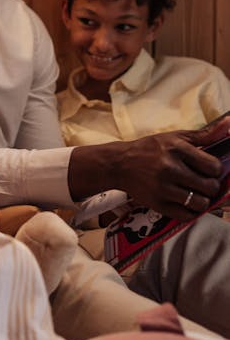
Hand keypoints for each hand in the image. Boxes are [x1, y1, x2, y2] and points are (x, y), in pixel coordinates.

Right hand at [113, 121, 228, 219]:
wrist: (119, 164)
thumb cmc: (150, 149)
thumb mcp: (175, 137)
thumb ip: (205, 134)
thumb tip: (229, 123)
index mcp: (176, 149)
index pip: (213, 166)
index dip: (215, 170)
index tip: (208, 170)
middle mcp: (170, 169)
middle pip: (209, 186)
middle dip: (211, 186)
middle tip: (203, 182)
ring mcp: (162, 188)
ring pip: (200, 203)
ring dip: (202, 200)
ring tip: (196, 193)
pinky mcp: (156, 204)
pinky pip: (185, 215)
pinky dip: (190, 211)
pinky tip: (186, 203)